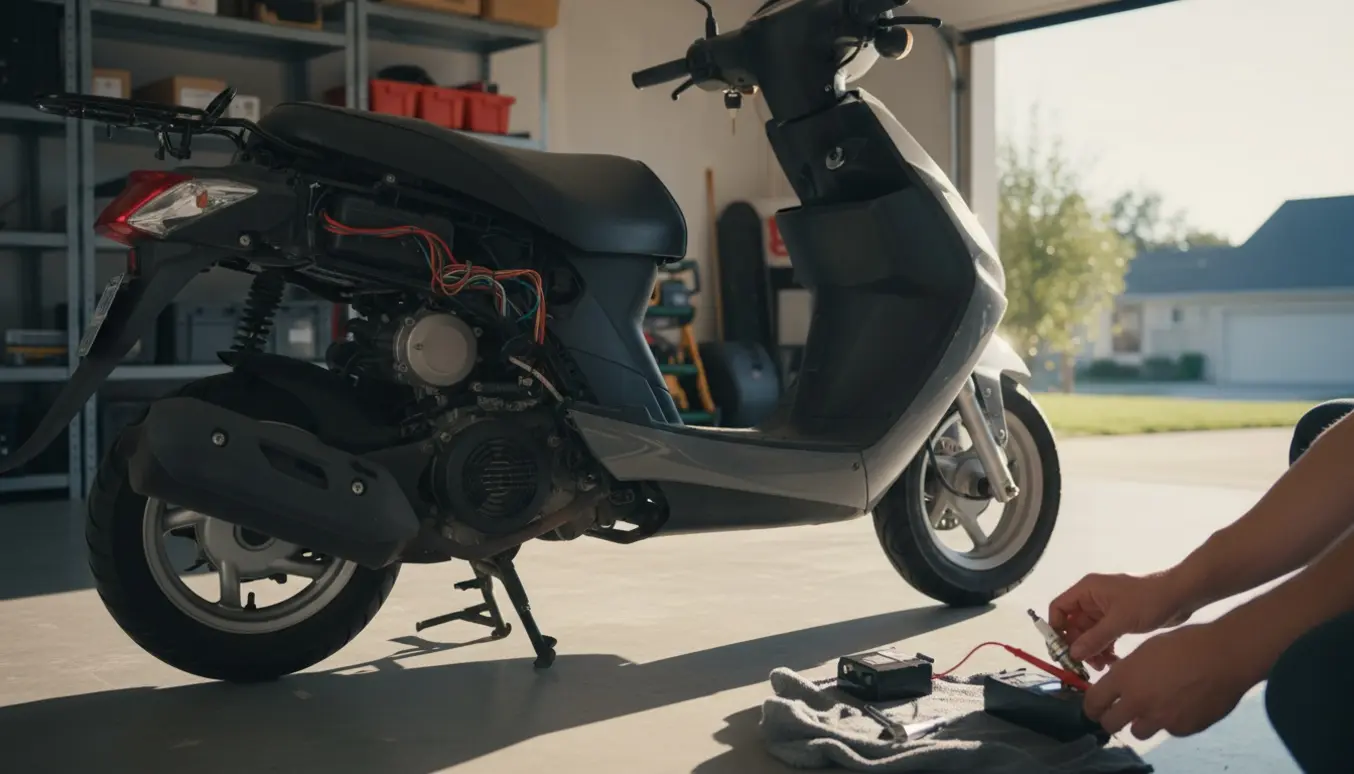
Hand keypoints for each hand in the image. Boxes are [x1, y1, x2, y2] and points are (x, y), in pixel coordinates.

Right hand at [1048, 572, 1193, 669]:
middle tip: (1085, 665)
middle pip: (1072, 624)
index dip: (1056, 628)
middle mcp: (1092, 599)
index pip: (1059, 608)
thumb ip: (1094, 638)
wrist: (1180, 596)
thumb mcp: (1119, 620)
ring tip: (1102, 666)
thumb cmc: (1147, 601)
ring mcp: (1105, 610)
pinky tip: (1112, 661)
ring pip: (1088, 633)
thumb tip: (1072, 654)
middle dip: (1077, 645)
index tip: (1062, 650)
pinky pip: (1102, 636)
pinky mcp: (1118, 619)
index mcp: (1087, 590)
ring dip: (1092, 650)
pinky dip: (1104, 648)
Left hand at [1083, 623, 1258, 738]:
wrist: (1224, 657)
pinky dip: (1170, 722)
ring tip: (1153, 709)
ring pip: (1138, 732)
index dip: (1092, 706)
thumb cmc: (1185, 644)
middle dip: (1111, 719)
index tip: (1095, 706)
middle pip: (1109, 724)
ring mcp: (1160, 719)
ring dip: (1141, 723)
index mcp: (1125, 678)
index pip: (1093, 702)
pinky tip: (1182, 706)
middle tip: (1119, 713)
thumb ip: (1128, 670)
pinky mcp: (1182, 729)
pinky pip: (1168, 731)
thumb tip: (1119, 681)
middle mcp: (1138, 702)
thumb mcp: (1146, 650)